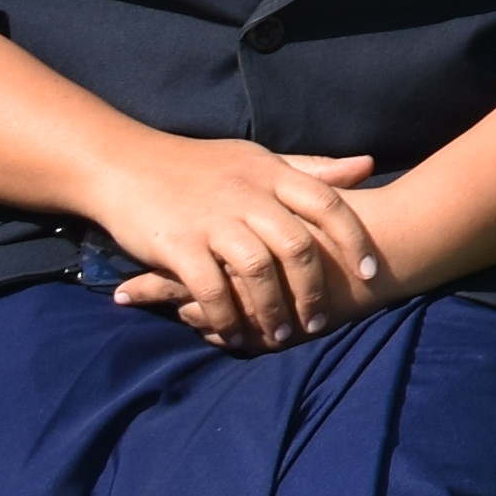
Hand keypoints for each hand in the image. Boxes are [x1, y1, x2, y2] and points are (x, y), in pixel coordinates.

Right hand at [87, 133, 393, 349]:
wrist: (125, 163)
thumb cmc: (199, 165)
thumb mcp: (258, 159)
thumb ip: (310, 168)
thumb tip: (367, 168)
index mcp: (270, 173)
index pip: (328, 204)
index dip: (354, 240)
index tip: (371, 272)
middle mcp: (247, 195)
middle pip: (296, 246)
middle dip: (313, 289)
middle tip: (320, 320)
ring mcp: (212, 220)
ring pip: (257, 272)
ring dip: (273, 310)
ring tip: (283, 335)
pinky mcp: (179, 244)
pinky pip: (211, 289)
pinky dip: (226, 317)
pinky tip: (234, 336)